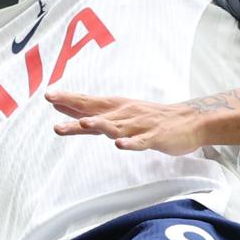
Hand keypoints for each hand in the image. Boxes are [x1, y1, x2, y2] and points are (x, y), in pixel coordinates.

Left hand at [46, 89, 205, 155]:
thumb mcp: (120, 113)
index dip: (68, 99)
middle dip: (75, 106)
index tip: (48, 95)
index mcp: (116, 108)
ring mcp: (140, 125)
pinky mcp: (155, 137)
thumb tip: (65, 108)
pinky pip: (141, 141)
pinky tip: (120, 145)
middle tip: (54, 101)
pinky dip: (131, 143)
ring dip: (100, 124)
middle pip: (96, 109)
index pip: (88, 102)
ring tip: (84, 124)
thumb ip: (93, 114)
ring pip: (117, 126)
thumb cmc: (151, 118)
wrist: (190, 121)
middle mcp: (125, 113)